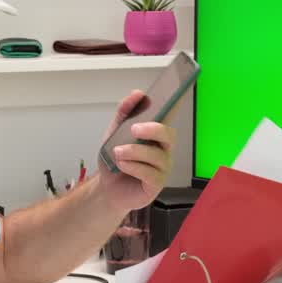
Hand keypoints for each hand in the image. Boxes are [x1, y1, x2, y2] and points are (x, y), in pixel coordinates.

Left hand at [96, 91, 176, 212]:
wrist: (107, 189)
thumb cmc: (115, 161)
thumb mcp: (114, 133)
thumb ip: (124, 113)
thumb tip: (137, 93)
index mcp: (155, 135)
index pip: (169, 116)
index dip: (174, 105)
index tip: (173, 94)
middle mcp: (163, 149)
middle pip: (169, 135)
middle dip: (153, 129)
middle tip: (134, 129)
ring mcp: (162, 168)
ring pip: (156, 155)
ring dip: (134, 151)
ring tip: (118, 152)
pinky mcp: (156, 184)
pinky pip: (150, 173)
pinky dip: (133, 167)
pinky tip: (122, 166)